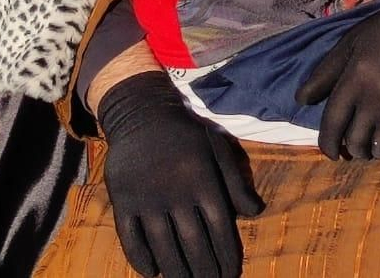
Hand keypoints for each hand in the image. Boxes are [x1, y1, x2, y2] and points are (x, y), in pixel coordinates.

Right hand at [98, 71, 262, 277]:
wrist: (143, 117)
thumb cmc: (188, 135)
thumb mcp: (218, 150)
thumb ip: (236, 182)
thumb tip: (256, 212)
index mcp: (203, 181)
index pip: (219, 227)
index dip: (226, 254)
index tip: (230, 275)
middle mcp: (176, 194)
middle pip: (192, 242)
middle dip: (204, 270)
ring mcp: (147, 199)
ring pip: (162, 245)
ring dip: (176, 271)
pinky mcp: (123, 202)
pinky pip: (130, 239)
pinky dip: (140, 259)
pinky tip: (153, 273)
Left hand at [295, 0, 379, 159]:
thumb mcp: (355, 40)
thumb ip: (326, 70)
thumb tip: (301, 100)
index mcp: (355, 76)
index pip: (332, 124)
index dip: (327, 144)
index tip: (331, 153)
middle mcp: (376, 95)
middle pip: (356, 141)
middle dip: (354, 149)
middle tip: (359, 146)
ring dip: (378, 151)